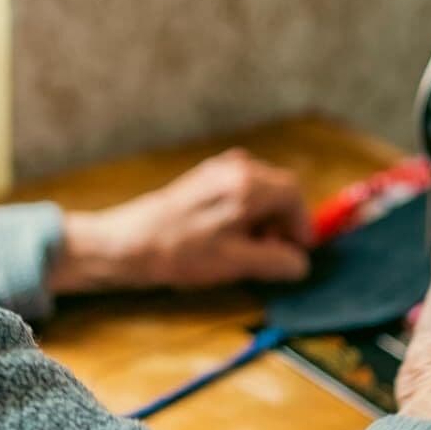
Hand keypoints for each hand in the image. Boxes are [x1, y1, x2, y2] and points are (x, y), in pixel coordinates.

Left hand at [49, 148, 314, 294]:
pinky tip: (228, 237)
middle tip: (272, 252)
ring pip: (259, 191)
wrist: (128, 243)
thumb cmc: (182, 253)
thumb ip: (277, 261)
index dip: (302, 225)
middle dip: (282, 222)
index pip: (294, 195)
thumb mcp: (237, 263)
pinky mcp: (202, 176)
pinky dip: (244, 211)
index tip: (298, 251)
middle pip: (279, 189)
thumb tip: (300, 263)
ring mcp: (217, 168)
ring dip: (263, 218)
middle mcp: (237, 166)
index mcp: (248, 184)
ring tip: (247, 249)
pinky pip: (239, 190)